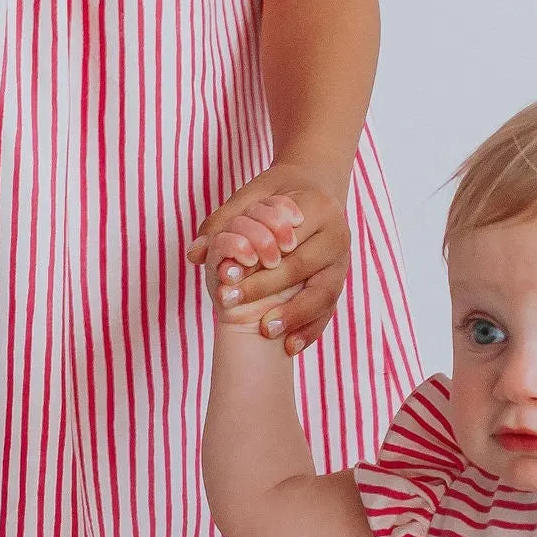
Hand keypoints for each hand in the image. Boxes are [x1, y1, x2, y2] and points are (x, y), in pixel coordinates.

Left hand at [190, 165, 349, 360]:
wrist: (315, 189)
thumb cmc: (277, 196)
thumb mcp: (250, 197)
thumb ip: (221, 223)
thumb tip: (193, 254)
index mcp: (319, 206)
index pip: (286, 237)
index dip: (257, 257)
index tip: (225, 276)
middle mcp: (337, 234)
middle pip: (302, 267)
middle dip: (265, 289)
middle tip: (229, 304)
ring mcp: (343, 260)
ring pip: (322, 293)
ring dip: (293, 315)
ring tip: (265, 330)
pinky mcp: (342, 281)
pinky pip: (328, 310)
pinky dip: (310, 330)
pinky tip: (289, 346)